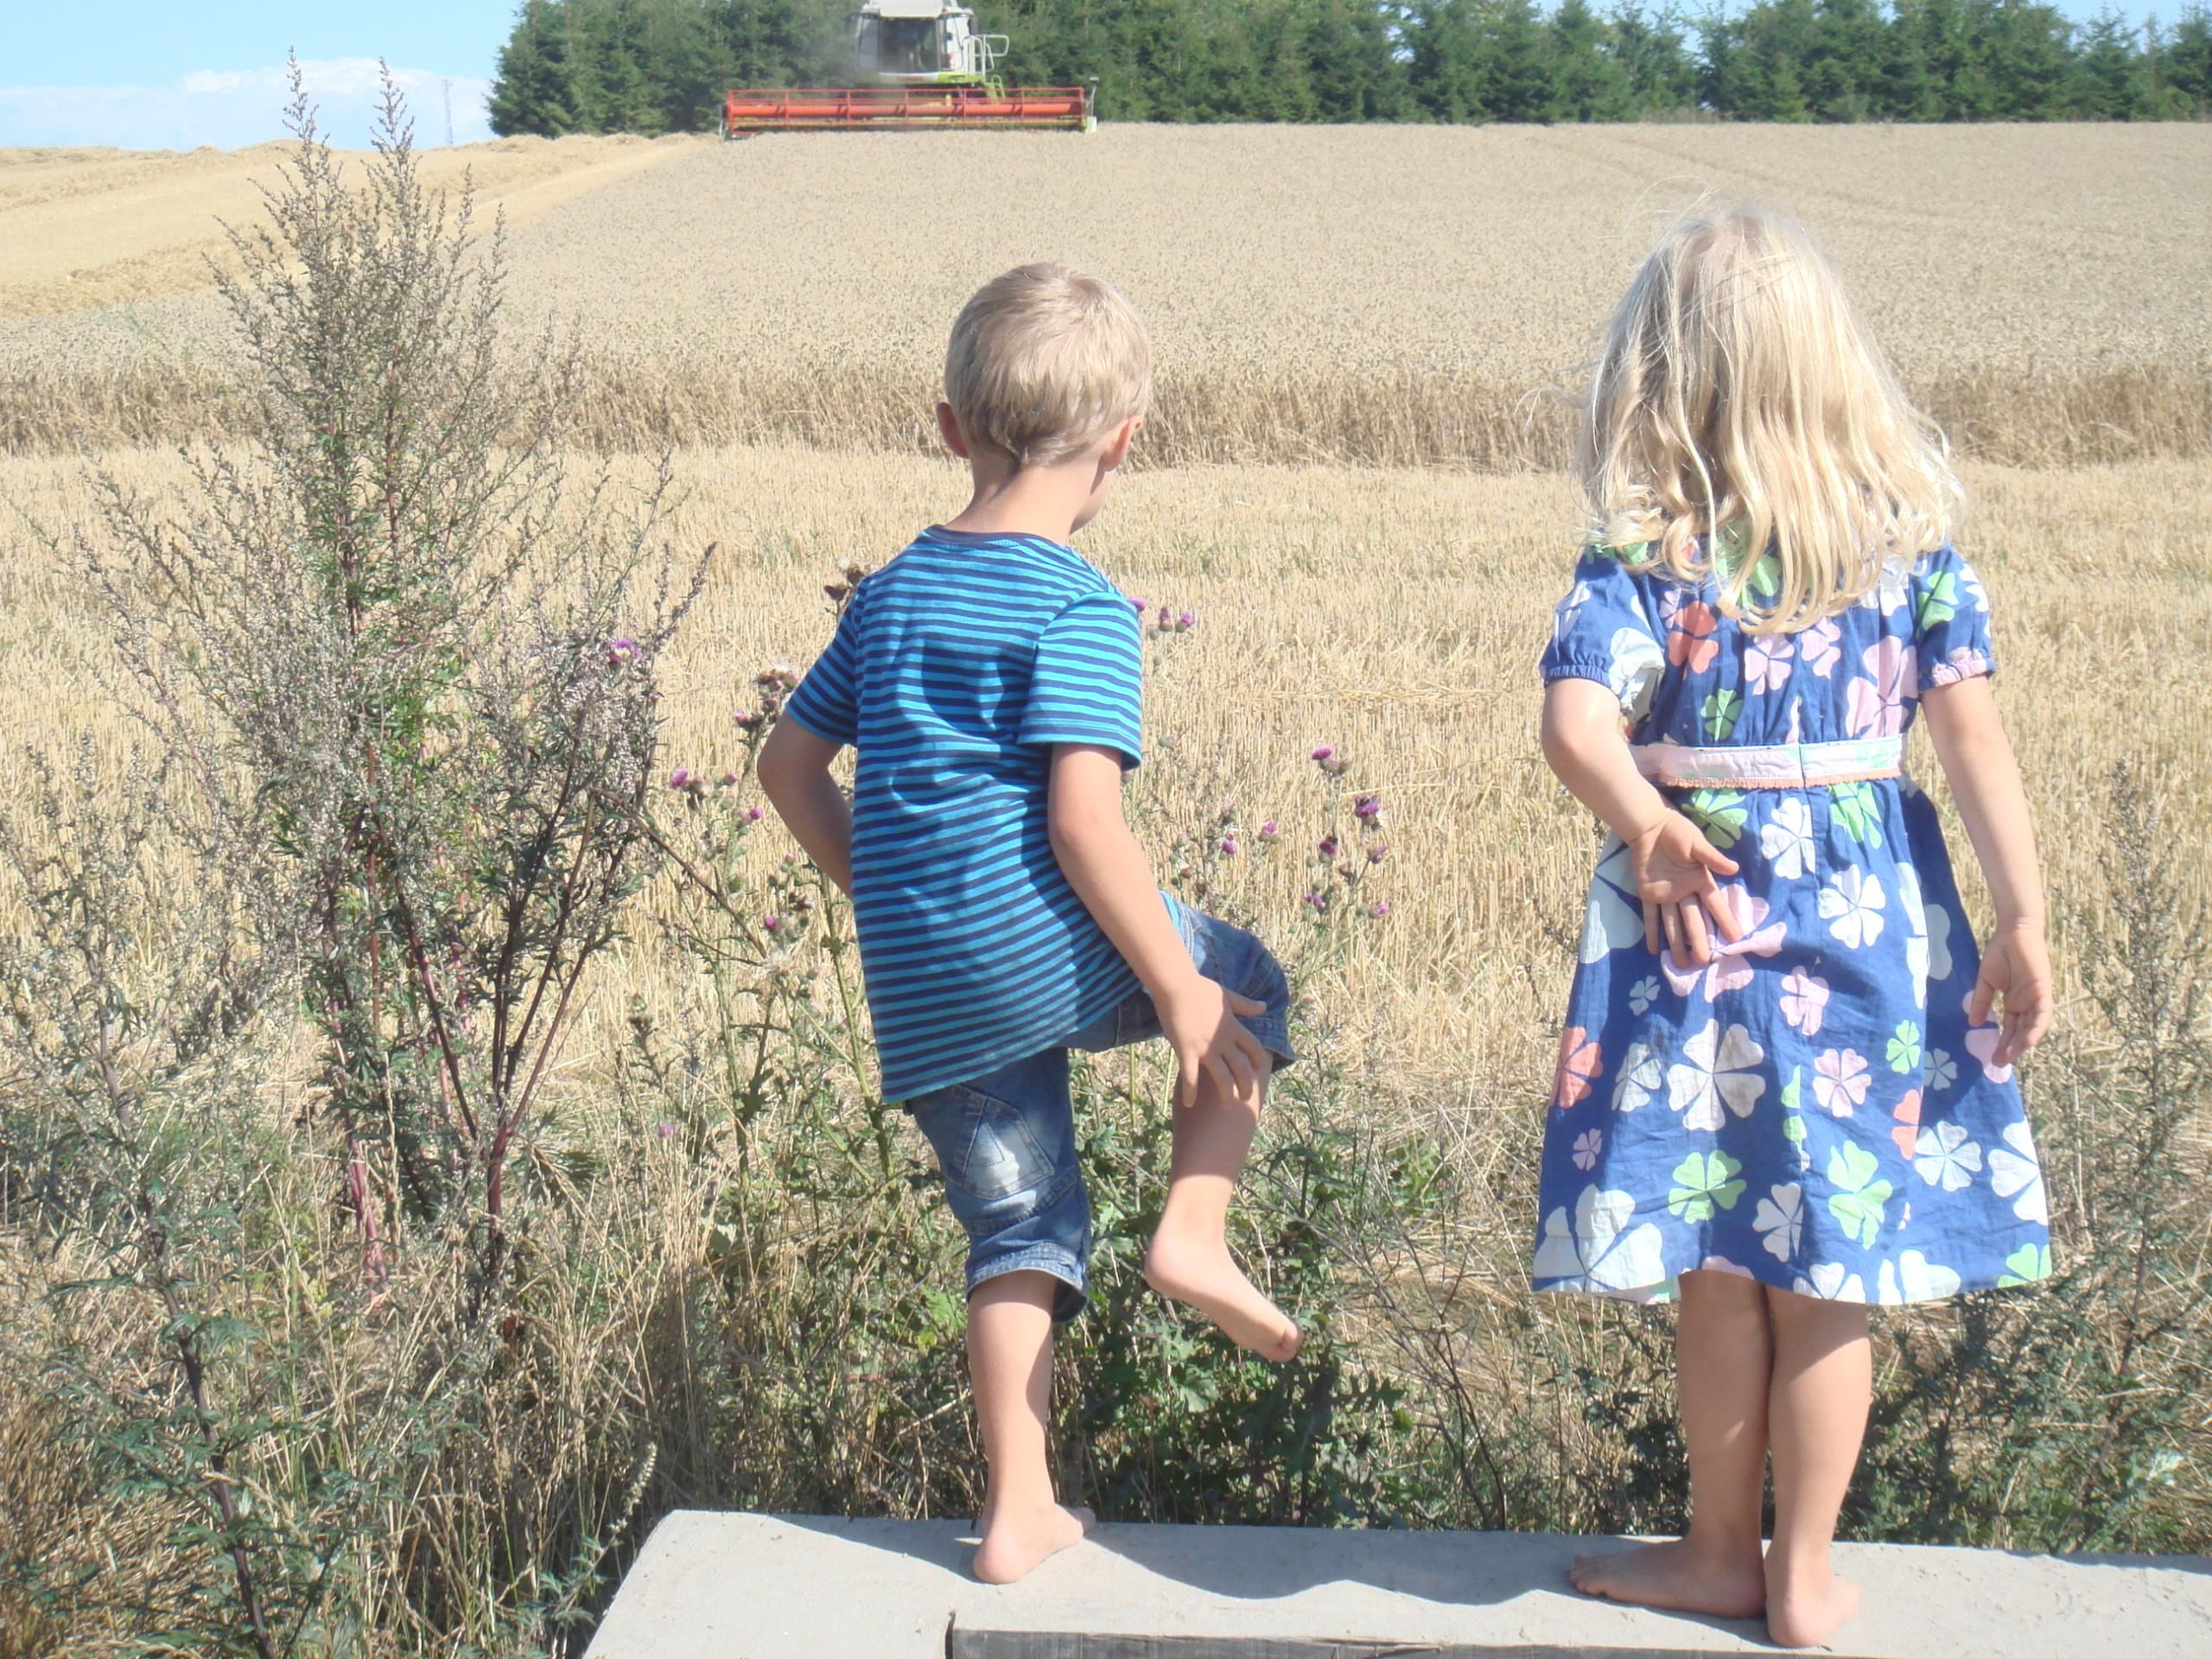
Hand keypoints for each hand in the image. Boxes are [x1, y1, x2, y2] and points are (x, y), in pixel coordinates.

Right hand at [1155, 974, 1271, 1110]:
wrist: (1176, 985)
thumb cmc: (1200, 988)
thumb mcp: (1227, 995)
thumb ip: (1245, 1005)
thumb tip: (1264, 1007)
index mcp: (1233, 1026)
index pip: (1254, 1048)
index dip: (1259, 1060)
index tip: (1259, 1069)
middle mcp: (1223, 1040)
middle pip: (1242, 1068)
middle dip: (1247, 1085)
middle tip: (1246, 1097)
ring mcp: (1205, 1048)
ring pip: (1222, 1077)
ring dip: (1227, 1094)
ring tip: (1226, 1105)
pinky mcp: (1186, 1051)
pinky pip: (1190, 1077)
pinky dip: (1191, 1092)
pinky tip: (1190, 1104)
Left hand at [1627, 810, 1742, 965]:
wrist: (1650, 827)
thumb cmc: (1677, 832)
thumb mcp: (1696, 843)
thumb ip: (1712, 857)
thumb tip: (1734, 868)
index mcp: (1700, 881)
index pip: (1715, 905)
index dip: (1725, 921)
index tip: (1736, 939)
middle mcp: (1685, 892)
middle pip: (1694, 920)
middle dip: (1700, 940)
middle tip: (1704, 961)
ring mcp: (1667, 895)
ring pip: (1674, 924)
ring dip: (1677, 943)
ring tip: (1682, 964)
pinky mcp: (1648, 894)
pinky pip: (1651, 916)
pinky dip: (1652, 932)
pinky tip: (1653, 950)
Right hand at [1968, 922, 2052, 1066]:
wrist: (2012, 933)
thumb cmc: (1999, 953)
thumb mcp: (1985, 982)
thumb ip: (1981, 1002)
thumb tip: (1972, 1023)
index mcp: (2014, 1002)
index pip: (2010, 1027)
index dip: (2002, 1042)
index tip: (1992, 1057)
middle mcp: (2026, 1004)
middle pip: (2020, 1031)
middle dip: (2010, 1048)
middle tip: (1998, 1063)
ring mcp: (2035, 999)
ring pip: (2031, 1027)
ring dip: (2022, 1043)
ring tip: (2009, 1057)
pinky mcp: (2043, 992)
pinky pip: (2041, 1015)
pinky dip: (2035, 1028)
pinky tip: (2027, 1041)